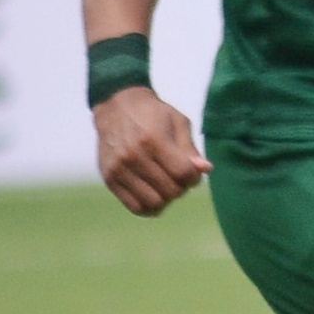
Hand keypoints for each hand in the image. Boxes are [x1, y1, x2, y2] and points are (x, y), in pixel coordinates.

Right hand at [94, 86, 207, 215]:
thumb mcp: (178, 122)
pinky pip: (135, 207)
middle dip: (182, 188)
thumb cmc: (152, 114)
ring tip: (166, 185)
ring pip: (153, 203)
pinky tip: (154, 193)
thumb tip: (204, 170)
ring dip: (167, 199)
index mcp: (153, 140)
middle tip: (179, 178)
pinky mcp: (109, 179)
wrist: (116, 106)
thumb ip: (191, 149)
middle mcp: (133, 156)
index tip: (193, 171)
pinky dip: (150, 206)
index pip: (183, 173)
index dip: (194, 177)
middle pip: (170, 191)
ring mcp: (118, 170)